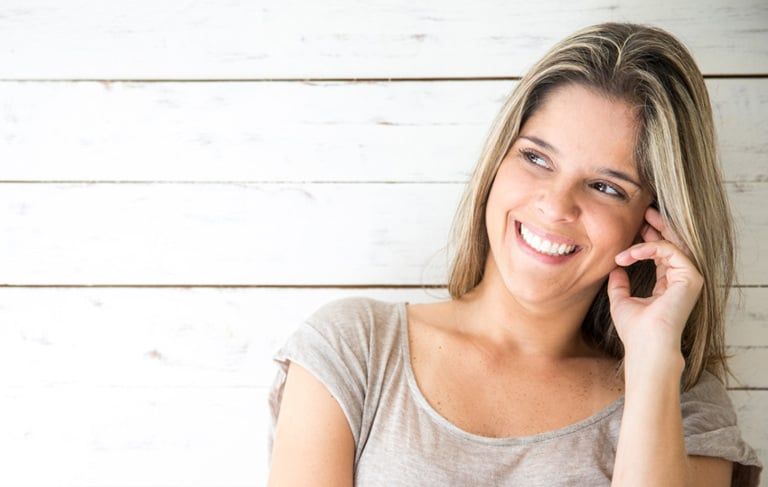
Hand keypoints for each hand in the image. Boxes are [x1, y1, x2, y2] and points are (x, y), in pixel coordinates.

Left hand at [606, 206, 702, 356]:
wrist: (645, 346)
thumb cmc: (634, 329)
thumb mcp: (621, 300)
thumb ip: (619, 282)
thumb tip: (615, 266)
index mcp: (668, 284)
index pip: (661, 254)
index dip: (648, 239)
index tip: (634, 227)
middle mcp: (681, 280)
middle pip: (673, 244)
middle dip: (659, 226)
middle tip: (644, 211)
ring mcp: (689, 279)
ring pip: (674, 244)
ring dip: (654, 232)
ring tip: (638, 222)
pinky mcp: (691, 278)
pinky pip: (670, 251)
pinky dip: (649, 248)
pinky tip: (629, 253)